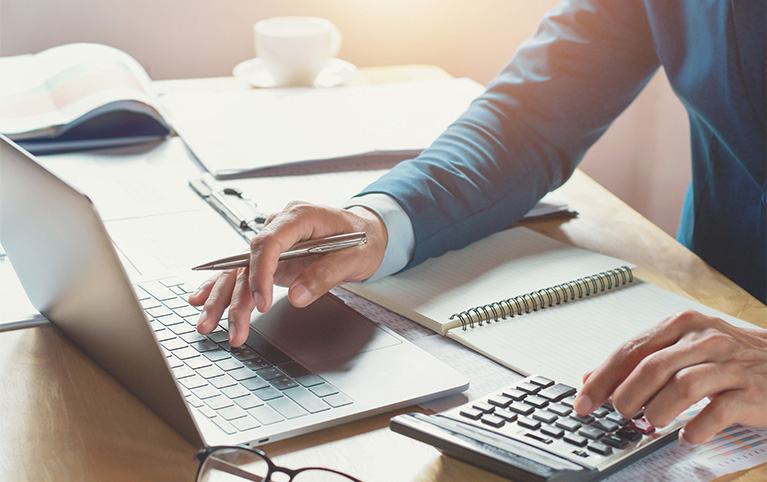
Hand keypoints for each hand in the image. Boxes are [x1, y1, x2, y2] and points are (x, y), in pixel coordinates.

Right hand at [188, 202, 387, 346]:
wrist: (367, 231)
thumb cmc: (363, 238)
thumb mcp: (355, 257)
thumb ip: (325, 275)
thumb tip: (297, 297)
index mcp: (300, 216)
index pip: (269, 242)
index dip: (260, 273)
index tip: (261, 302)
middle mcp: (281, 226)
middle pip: (247, 260)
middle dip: (234, 295)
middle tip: (230, 326)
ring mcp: (274, 242)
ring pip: (239, 270)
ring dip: (222, 298)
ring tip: (208, 324)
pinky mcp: (272, 257)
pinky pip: (242, 271)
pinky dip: (222, 287)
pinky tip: (202, 299)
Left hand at [573, 309, 766, 443]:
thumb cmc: (729, 356)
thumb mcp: (683, 346)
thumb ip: (639, 360)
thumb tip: (592, 379)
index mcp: (681, 325)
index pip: (630, 350)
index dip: (602, 378)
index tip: (584, 400)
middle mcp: (704, 339)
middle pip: (652, 368)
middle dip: (627, 396)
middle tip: (622, 413)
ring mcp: (729, 365)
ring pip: (681, 387)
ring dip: (658, 411)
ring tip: (653, 422)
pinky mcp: (751, 392)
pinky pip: (717, 412)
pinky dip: (696, 429)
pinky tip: (688, 435)